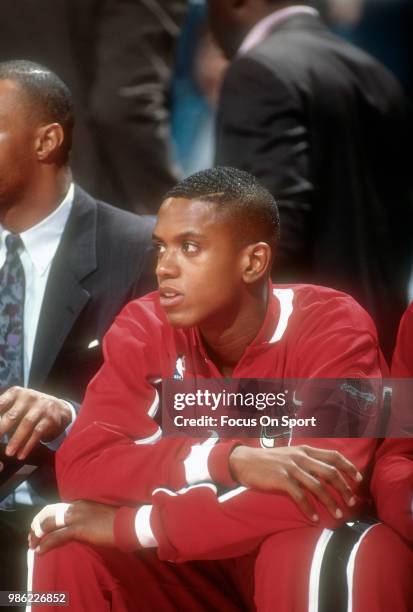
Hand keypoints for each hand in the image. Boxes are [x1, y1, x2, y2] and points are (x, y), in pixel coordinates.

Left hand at [0, 387, 71, 460]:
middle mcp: (28, 397)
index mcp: (15, 393)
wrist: (59, 408)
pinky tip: (21, 455)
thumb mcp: (17, 402)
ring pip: (26, 424)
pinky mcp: (49, 419)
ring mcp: (40, 407)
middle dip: (1, 430)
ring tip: (9, 453)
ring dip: (16, 440)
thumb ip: (3, 411)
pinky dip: (28, 445)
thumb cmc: (30, 407)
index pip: (0, 404)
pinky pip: (37, 433)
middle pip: (13, 415)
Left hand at [28, 501, 116, 553]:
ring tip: (33, 545)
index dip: (42, 519)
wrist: (126, 523)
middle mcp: (75, 507)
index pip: (53, 508)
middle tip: (31, 539)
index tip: (37, 530)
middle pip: (47, 513)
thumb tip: (72, 530)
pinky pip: (56, 537)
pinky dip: (46, 544)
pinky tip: (40, 550)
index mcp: (79, 503)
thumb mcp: (94, 516)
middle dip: (35, 526)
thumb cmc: (114, 521)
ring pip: (48, 524)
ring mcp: (76, 517)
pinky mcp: (79, 528)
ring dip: (37, 535)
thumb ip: (82, 519)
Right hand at [229, 444, 362, 520]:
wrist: (244, 461)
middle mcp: (301, 457)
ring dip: (330, 502)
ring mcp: (291, 467)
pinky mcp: (281, 479)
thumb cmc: (268, 460)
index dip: (349, 467)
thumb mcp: (290, 454)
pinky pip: (300, 496)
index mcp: (305, 450)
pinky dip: (309, 509)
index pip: (333, 455)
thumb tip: (325, 473)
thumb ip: (307, 460)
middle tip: (352, 503)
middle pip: (330, 472)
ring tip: (338, 515)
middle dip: (345, 488)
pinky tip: (315, 518)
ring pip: (318, 486)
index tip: (359, 480)